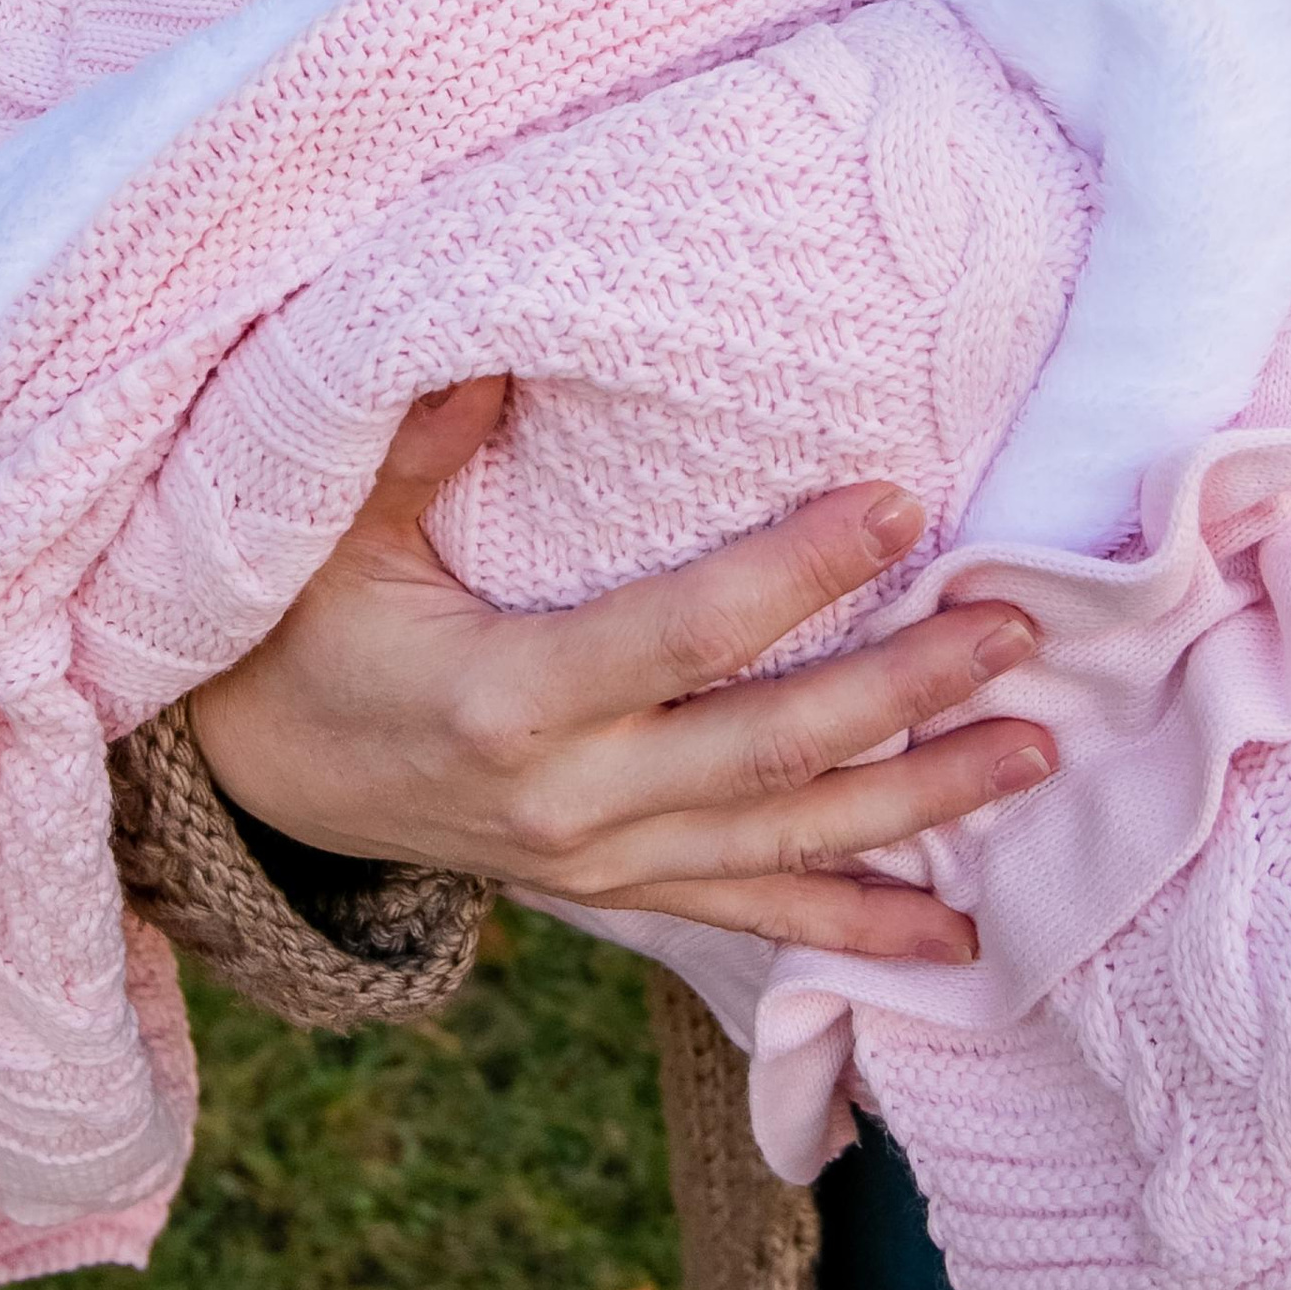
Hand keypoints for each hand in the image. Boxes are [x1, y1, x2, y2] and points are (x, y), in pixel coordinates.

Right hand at [188, 377, 1051, 962]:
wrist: (254, 775)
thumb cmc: (297, 625)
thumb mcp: (329, 528)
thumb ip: (415, 441)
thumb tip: (495, 346)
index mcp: (507, 699)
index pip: (684, 633)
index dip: (798, 573)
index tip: (902, 504)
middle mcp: (567, 798)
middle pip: (768, 748)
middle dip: (905, 692)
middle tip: (1018, 632)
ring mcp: (597, 860)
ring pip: (785, 840)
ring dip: (919, 804)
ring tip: (1036, 751)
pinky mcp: (614, 892)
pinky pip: (751, 916)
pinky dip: (855, 933)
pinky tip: (956, 943)